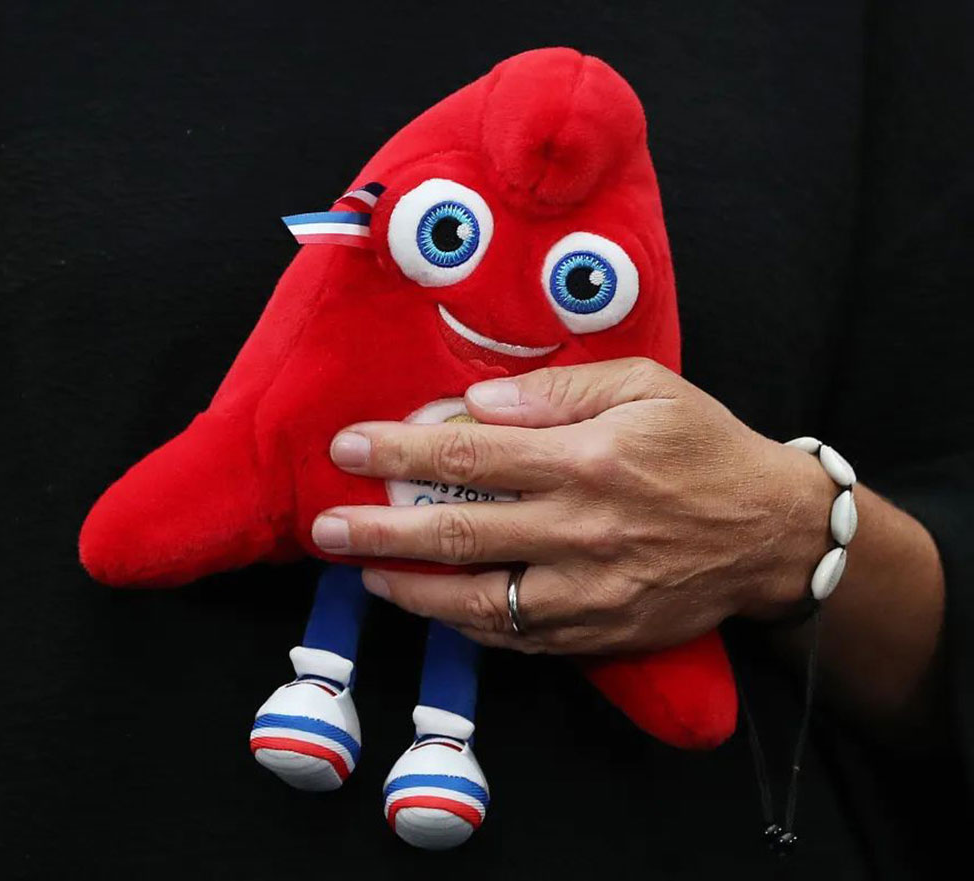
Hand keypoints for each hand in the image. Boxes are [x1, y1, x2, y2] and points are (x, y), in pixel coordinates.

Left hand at [310, 358, 837, 654]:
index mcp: (589, 460)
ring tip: (363, 571)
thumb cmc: (703, 448)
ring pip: (478, 601)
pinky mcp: (597, 632)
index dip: (400, 450)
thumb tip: (478, 407)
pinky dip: (466, 624)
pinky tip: (432, 605)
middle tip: (325, 528)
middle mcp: (582, 531)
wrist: (771, 534)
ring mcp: (587, 591)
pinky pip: (516, 637)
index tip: (349, 446)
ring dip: (411, 589)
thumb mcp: (644, 389)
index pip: (470, 456)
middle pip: (459, 534)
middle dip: (379, 530)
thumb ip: (557, 392)